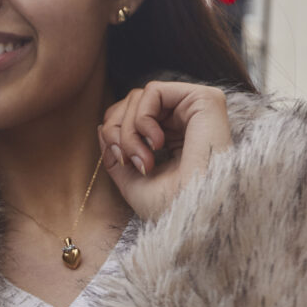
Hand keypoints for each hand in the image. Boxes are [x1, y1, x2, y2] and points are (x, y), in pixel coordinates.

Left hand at [98, 81, 232, 220]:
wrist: (196, 215)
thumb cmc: (170, 207)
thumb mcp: (132, 181)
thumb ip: (117, 154)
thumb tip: (102, 127)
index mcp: (175, 138)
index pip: (132, 117)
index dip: (114, 134)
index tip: (121, 162)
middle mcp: (187, 120)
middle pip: (131, 102)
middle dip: (117, 131)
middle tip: (127, 161)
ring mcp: (196, 108)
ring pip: (138, 97)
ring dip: (129, 130)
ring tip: (145, 160)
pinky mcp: (204, 99)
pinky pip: (153, 91)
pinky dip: (142, 117)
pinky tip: (157, 143)